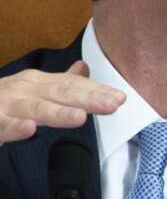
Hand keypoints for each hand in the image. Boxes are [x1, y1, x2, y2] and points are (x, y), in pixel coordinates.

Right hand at [0, 61, 124, 142]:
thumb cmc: (2, 102)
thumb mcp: (33, 90)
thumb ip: (59, 83)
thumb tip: (83, 68)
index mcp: (38, 83)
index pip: (74, 86)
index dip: (97, 91)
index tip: (122, 99)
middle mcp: (23, 90)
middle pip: (60, 93)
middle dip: (88, 98)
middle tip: (114, 104)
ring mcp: (5, 105)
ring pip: (34, 109)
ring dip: (57, 113)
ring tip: (80, 117)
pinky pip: (2, 125)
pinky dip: (14, 127)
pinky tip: (29, 129)